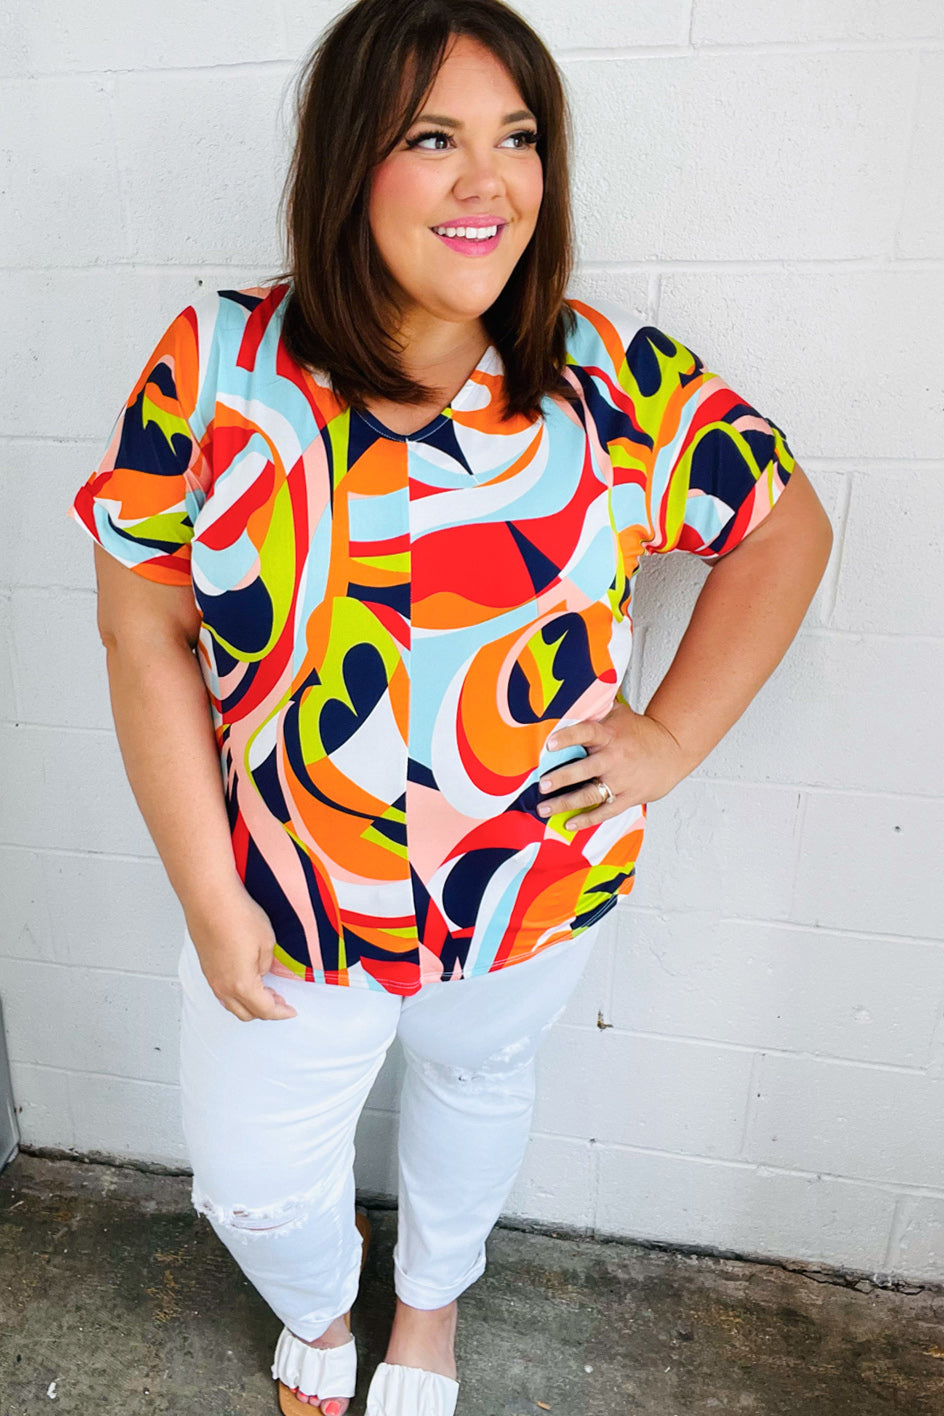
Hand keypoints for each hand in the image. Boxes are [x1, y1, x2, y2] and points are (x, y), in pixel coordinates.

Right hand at [185, 889, 298, 1021]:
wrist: (210, 899)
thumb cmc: (237, 916)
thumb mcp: (267, 942)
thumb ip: (266, 965)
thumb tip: (260, 971)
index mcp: (242, 985)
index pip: (265, 1010)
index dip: (281, 1013)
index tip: (291, 1011)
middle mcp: (223, 986)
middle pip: (247, 1013)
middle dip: (266, 1011)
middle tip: (281, 1001)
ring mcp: (212, 978)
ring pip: (232, 1004)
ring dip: (250, 1003)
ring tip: (266, 991)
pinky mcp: (206, 967)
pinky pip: (222, 992)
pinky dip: (237, 994)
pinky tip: (247, 981)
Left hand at [537, 701, 690, 829]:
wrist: (673, 749)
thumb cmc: (641, 732)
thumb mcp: (620, 714)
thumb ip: (597, 708)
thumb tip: (572, 694)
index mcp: (610, 735)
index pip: (586, 733)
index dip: (567, 738)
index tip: (549, 744)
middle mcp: (614, 758)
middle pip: (584, 770)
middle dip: (561, 778)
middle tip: (542, 785)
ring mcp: (621, 780)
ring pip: (590, 795)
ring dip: (565, 803)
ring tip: (544, 808)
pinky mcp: (629, 797)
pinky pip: (605, 811)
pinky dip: (587, 819)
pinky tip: (570, 824)